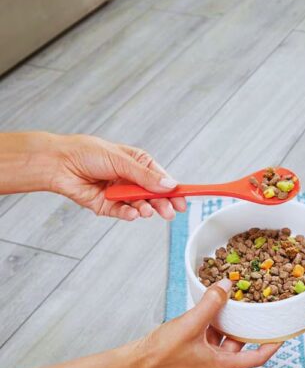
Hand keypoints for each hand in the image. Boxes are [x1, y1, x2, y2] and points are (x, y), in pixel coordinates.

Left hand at [49, 134, 185, 219]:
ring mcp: (120, 193)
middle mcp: (131, 179)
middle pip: (154, 195)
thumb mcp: (121, 161)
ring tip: (147, 211)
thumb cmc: (87, 153)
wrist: (58, 163)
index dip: (173, 190)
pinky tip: (131, 213)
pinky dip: (128, 214)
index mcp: (139, 164)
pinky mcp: (107, 205)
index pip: (162, 179)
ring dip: (146, 209)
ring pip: (140, 205)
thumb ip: (145, 176)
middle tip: (169, 213)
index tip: (183, 200)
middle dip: (162, 204)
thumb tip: (169, 184)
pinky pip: (123, 212)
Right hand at [135, 279, 281, 367]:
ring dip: (227, 324)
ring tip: (233, 304)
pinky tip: (210, 309)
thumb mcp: (191, 323)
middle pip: (240, 346)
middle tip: (255, 309)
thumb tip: (226, 285)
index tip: (283, 333)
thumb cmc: (161, 353)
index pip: (257, 358)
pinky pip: (210, 340)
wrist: (134, 364)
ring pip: (224, 341)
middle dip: (246, 327)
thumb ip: (212, 303)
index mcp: (221, 366)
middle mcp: (215, 367)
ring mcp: (203, 363)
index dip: (271, 345)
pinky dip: (212, 326)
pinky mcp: (192, 357)